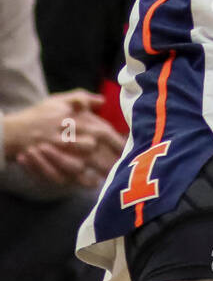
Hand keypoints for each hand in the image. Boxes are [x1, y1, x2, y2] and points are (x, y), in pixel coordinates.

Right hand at [5, 91, 123, 186]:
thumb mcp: (59, 100)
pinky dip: (83, 182)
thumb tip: (101, 101)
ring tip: (114, 176)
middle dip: (113, 159)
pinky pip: (72, 178)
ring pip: (87, 166)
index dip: (118, 141)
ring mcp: (61, 155)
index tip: (130, 147)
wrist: (14, 132)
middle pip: (98, 152)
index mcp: (76, 121)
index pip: (103, 132)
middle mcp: (70, 138)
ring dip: (99, 172)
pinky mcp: (52, 166)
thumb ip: (81, 97)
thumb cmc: (40, 114)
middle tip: (128, 165)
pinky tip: (94, 183)